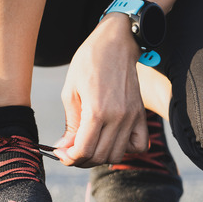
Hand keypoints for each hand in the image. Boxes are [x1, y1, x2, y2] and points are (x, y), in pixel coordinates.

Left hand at [55, 14, 148, 166]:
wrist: (115, 42)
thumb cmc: (89, 61)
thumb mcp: (71, 91)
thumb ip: (71, 123)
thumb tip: (65, 147)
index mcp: (97, 111)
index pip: (83, 150)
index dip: (69, 158)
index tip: (62, 153)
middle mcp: (118, 117)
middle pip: (100, 156)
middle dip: (81, 159)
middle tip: (71, 150)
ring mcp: (132, 117)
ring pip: (118, 155)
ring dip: (101, 156)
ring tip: (90, 144)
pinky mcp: (141, 114)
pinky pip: (140, 145)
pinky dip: (126, 149)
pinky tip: (113, 139)